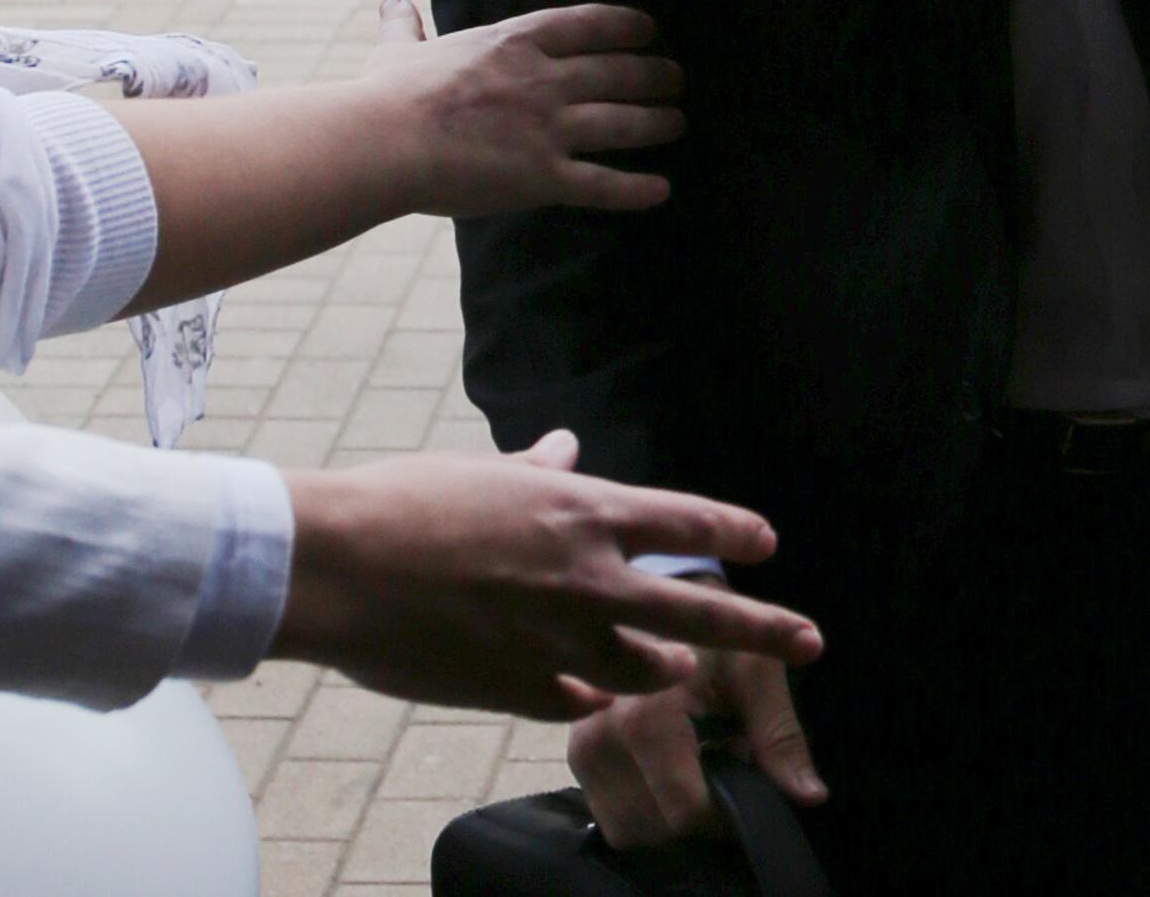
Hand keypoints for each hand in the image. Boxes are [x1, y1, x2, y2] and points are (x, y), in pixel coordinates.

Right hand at [269, 431, 819, 717]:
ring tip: (680, 668)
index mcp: (582, 513)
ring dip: (664, 667)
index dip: (733, 530)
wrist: (338, 566)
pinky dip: (587, 696)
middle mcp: (586, 579)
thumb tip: (563, 446)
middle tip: (811, 640)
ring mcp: (558, 642)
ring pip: (642, 668)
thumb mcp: (480, 473)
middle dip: (765, 627)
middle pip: (699, 610)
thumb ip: (534, 473)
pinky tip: (591, 697)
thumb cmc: (401, 504)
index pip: (686, 519)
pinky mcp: (519, 690)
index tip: (767, 543)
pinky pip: (576, 702)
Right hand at [368, 0, 683, 217]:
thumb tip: (391, 3)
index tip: (649, 30)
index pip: (586, 25)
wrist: (385, 141)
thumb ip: (406, 28)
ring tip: (677, 123)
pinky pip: (602, 185)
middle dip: (652, 74)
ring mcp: (548, 128)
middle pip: (615, 73)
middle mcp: (543, 80)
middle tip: (675, 78)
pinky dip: (636, 189)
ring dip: (656, 123)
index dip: (625, 26)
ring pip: (621, 123)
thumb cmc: (386, 96)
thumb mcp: (399, 51)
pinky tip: (662, 190)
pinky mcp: (543, 177)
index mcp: (513, 42)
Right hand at [571, 649, 826, 847]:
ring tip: (698, 773)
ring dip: (670, 820)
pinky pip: (612, 820)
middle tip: (726, 775)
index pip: (687, 812)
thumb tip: (809, 796)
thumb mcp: (756, 670)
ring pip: (632, 833)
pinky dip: (645, 813)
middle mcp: (601, 741)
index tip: (750, 789)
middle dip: (702, 819)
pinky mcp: (574, 761)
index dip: (729, 817)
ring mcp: (580, 754)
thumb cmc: (712, 634)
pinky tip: (668, 778)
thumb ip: (779, 735)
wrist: (658, 596)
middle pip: (659, 830)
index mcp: (646, 717)